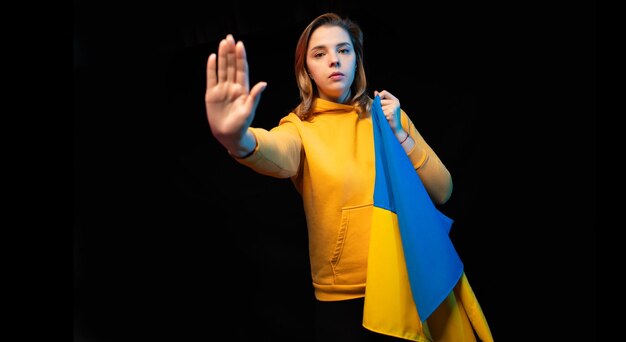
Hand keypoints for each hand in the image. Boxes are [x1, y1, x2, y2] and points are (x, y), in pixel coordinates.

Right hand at [205, 34, 266, 151]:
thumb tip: (263, 84)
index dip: (241, 58)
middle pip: (232, 66)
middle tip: (230, 37)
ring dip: (222, 56)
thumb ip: (255, 97)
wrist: (228, 135)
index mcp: (243, 90)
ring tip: (223, 42)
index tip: (240, 45)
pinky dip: (211, 68)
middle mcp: (232, 87)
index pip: (242, 70)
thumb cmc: (241, 125)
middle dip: (231, 52)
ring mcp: (222, 89)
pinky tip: (212, 57)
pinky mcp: (211, 94)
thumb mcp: (249, 111)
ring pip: (222, 69)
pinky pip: (211, 78)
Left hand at [374, 90, 401, 133]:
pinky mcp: (391, 112)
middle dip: (378, 108)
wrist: (396, 129)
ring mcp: (394, 107)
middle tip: (383, 114)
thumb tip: (375, 92)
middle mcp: (395, 102)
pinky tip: (386, 119)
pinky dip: (381, 117)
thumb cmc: (389, 119)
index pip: (384, 92)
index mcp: (395, 100)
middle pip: (380, 101)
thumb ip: (380, 100)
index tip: (377, 102)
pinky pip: (381, 113)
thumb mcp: (385, 108)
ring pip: (380, 108)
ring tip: (385, 117)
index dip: (379, 96)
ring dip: (380, 113)